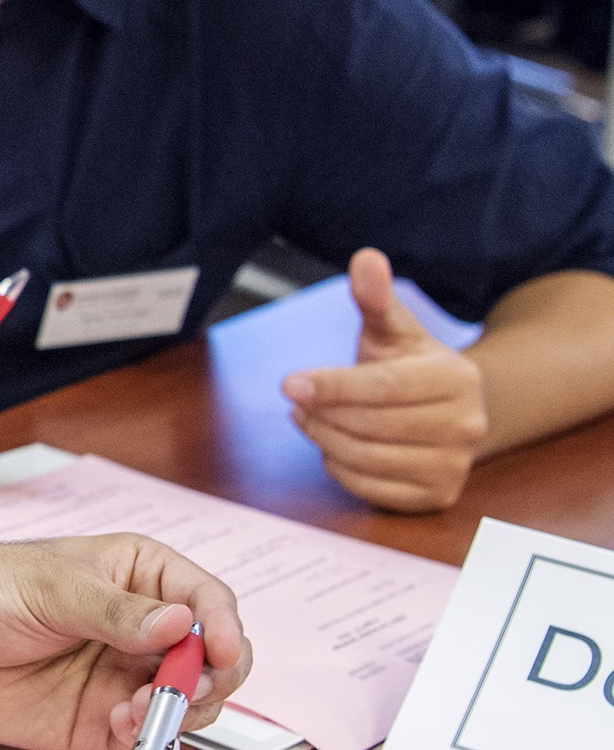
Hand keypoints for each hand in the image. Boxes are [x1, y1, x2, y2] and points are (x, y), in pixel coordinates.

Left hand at [0, 535, 250, 748]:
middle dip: (207, 681)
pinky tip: (117, 730)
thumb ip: (113, 609)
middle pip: (212, 660)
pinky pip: (147, 740)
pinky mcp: (101, 722)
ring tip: (131, 714)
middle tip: (176, 694)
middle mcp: (140, 627)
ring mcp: (124, 677)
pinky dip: (147, 742)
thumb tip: (181, 620)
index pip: (207, 599)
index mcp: (136, 575)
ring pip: (188, 705)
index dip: (224, 627)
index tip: (220, 653)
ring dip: (174, 714)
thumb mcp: (45, 587)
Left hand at [281, 249, 485, 512]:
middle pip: (373, 424)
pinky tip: (331, 446)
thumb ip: (376, 298)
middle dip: (323, 411)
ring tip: (307, 417)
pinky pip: (372, 490)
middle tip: (295, 398)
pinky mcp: (438, 497)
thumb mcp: (393, 330)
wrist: (445, 413)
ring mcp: (456, 466)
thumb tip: (365, 257)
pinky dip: (340, 468)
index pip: (385, 386)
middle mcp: (467, 425)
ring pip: (369, 458)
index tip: (287, 382)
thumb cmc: (409, 367)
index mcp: (457, 378)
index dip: (333, 384)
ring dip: (324, 438)